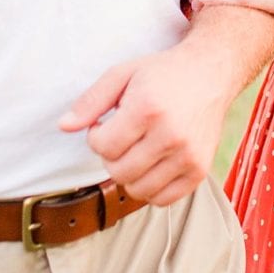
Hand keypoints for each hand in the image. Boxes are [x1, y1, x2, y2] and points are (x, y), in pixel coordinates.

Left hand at [57, 46, 233, 205]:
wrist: (210, 73)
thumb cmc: (162, 73)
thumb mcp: (122, 74)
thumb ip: (91, 101)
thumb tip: (63, 127)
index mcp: (148, 109)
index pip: (103, 146)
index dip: (96, 136)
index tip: (106, 124)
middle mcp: (170, 135)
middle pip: (118, 171)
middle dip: (111, 156)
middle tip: (122, 137)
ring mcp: (188, 156)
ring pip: (138, 190)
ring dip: (129, 174)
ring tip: (137, 150)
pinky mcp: (199, 170)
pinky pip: (162, 200)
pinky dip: (150, 188)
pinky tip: (152, 164)